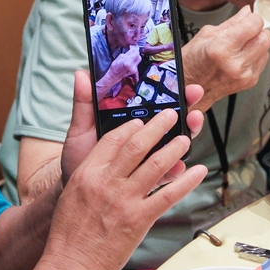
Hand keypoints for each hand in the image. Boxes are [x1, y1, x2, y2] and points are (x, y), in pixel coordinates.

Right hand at [43, 108, 208, 269]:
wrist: (72, 263)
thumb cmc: (70, 230)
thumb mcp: (74, 191)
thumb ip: (91, 170)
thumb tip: (109, 155)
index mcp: (88, 173)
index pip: (112, 140)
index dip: (129, 127)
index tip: (140, 121)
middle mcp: (107, 182)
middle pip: (137, 145)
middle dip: (157, 126)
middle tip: (171, 114)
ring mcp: (125, 200)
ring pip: (156, 165)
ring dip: (175, 148)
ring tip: (186, 138)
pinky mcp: (139, 219)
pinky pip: (168, 195)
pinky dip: (186, 182)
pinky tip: (198, 172)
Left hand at [60, 70, 204, 186]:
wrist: (76, 195)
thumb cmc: (79, 158)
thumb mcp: (80, 130)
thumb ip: (84, 104)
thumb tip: (81, 74)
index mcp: (130, 122)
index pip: (156, 101)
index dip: (171, 88)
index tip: (180, 77)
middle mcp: (145, 138)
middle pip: (173, 117)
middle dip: (187, 103)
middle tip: (193, 93)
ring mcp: (151, 158)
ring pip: (177, 142)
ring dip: (190, 129)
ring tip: (192, 120)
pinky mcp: (153, 181)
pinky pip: (170, 173)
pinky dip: (178, 168)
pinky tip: (180, 162)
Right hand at [108, 45, 141, 83]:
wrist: (114, 75)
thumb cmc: (115, 66)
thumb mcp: (120, 56)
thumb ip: (128, 53)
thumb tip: (133, 49)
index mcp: (128, 61)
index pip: (136, 53)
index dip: (135, 49)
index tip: (133, 47)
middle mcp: (132, 66)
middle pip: (138, 56)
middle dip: (136, 52)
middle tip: (132, 51)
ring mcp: (134, 69)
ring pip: (138, 60)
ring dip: (135, 56)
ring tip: (130, 56)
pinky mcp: (135, 71)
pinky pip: (137, 63)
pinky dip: (134, 60)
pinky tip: (130, 60)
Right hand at [181, 5, 269, 109]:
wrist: (189, 86)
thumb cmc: (192, 61)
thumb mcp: (206, 35)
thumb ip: (232, 23)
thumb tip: (247, 11)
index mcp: (222, 48)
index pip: (254, 25)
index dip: (253, 18)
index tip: (249, 18)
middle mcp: (235, 64)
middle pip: (266, 38)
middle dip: (258, 31)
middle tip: (248, 31)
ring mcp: (244, 75)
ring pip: (266, 50)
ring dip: (257, 44)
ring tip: (241, 46)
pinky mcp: (249, 82)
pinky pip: (262, 62)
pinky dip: (255, 56)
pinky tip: (241, 57)